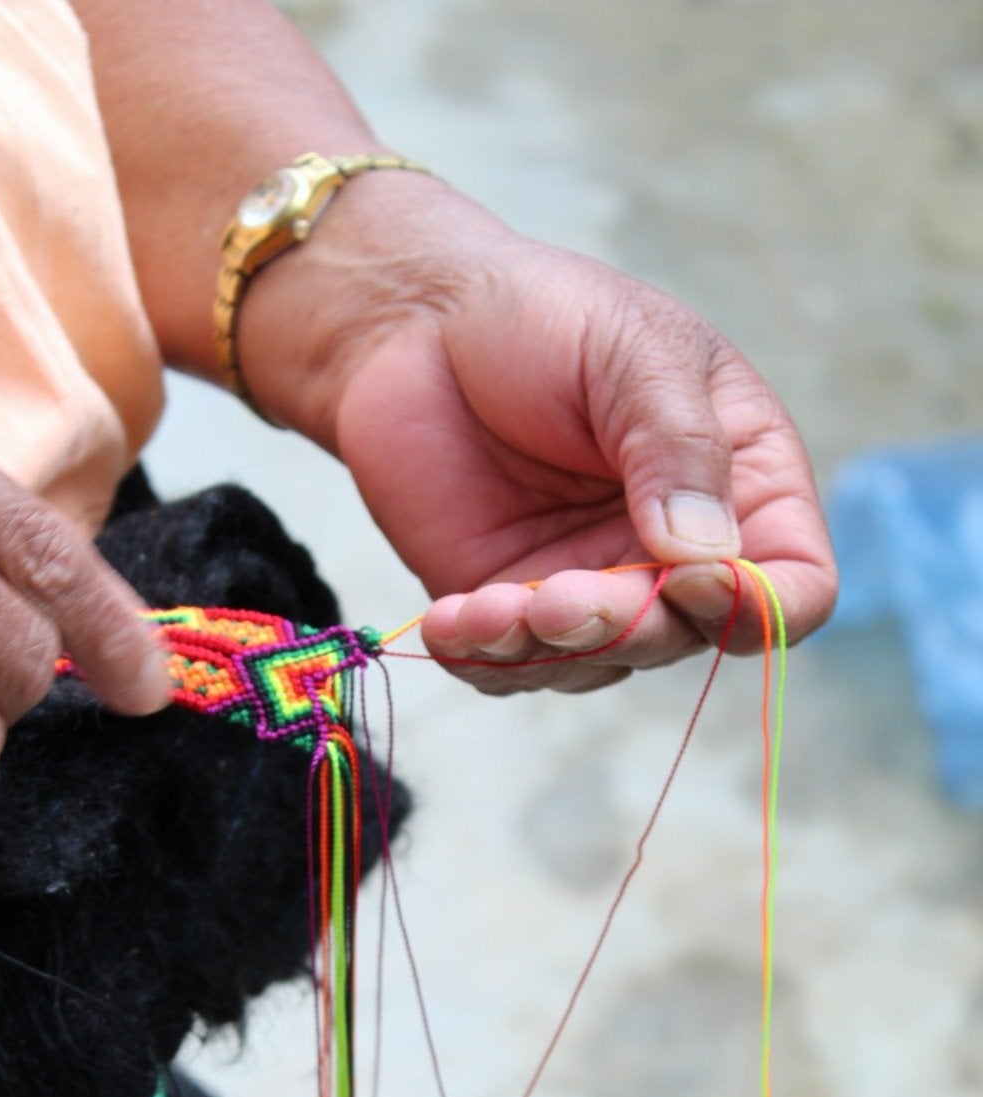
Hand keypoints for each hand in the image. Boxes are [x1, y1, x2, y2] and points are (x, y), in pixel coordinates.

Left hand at [240, 176, 836, 693]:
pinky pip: (512, 670)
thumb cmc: (542, 317)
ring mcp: (593, 587)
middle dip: (621, 628)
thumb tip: (707, 556)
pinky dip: (485, 661)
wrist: (412, 323)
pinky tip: (451, 621)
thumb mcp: (634, 353)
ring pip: (597, 666)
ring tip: (485, 609)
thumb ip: (678, 447)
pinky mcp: (509, 609)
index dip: (758, 608)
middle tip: (551, 598)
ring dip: (544, 651)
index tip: (694, 579)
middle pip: (687, 639)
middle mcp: (677, 553)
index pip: (793, 585)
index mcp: (744, 483)